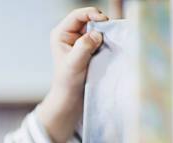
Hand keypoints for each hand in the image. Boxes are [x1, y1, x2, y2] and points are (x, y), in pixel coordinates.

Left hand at [37, 7, 107, 142]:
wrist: (71, 98)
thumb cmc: (68, 82)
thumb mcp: (74, 64)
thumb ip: (84, 47)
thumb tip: (96, 34)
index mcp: (61, 34)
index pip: (78, 15)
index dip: (92, 14)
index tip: (104, 21)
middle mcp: (70, 34)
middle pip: (90, 19)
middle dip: (101, 24)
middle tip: (111, 33)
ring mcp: (81, 40)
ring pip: (98, 28)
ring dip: (106, 33)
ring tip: (111, 41)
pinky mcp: (90, 48)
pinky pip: (102, 38)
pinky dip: (108, 40)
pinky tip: (112, 46)